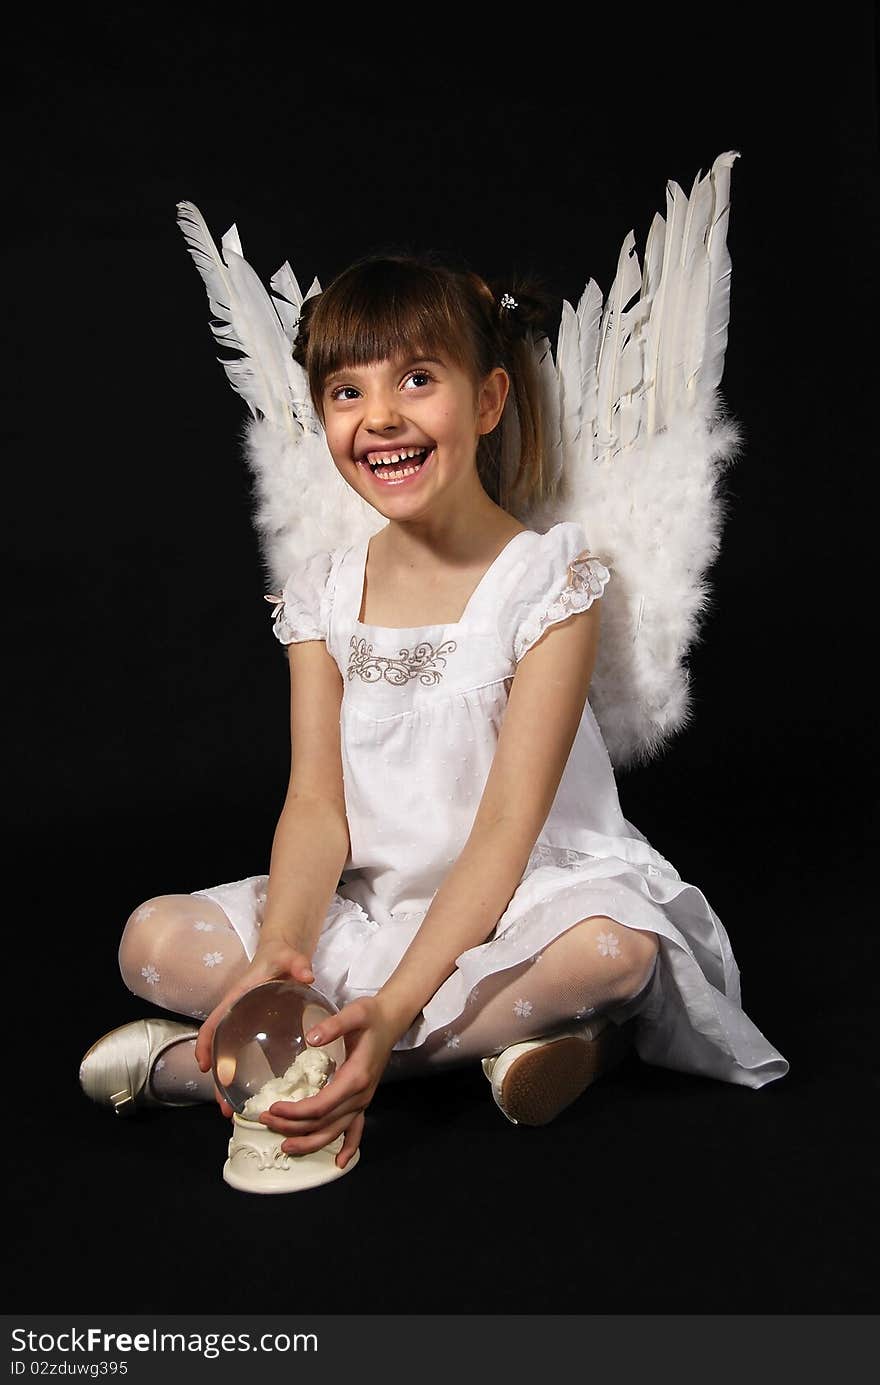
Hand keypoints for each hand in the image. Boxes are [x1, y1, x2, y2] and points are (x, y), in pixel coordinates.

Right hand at [194, 937, 316, 1113]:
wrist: (283, 954)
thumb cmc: (281, 956)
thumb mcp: (290, 957)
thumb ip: (298, 963)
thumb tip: (308, 974)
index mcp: (237, 999)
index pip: (213, 1022)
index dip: (206, 1044)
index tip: (203, 1067)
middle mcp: (236, 1016)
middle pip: (219, 1050)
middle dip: (218, 1079)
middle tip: (223, 1107)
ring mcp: (244, 1027)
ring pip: (230, 1059)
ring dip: (228, 1085)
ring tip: (232, 1112)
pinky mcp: (255, 1033)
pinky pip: (245, 1057)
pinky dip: (244, 1077)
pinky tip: (253, 1096)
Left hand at [257, 995, 399, 1169]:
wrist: (392, 1020)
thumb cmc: (372, 1016)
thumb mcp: (354, 1013)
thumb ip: (333, 1026)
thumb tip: (311, 1038)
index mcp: (356, 1078)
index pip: (321, 1106)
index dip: (296, 1112)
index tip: (273, 1108)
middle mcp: (360, 1096)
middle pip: (323, 1123)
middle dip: (293, 1127)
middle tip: (266, 1121)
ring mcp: (363, 1101)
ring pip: (335, 1132)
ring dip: (310, 1142)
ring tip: (285, 1146)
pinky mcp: (363, 1101)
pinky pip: (356, 1131)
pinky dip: (348, 1147)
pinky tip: (339, 1163)